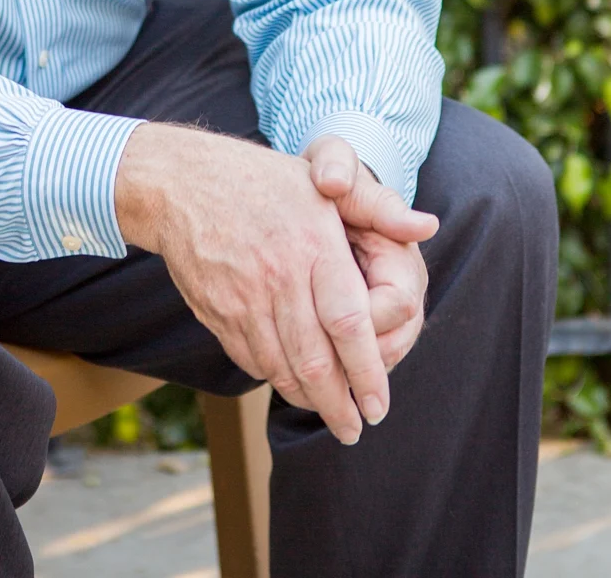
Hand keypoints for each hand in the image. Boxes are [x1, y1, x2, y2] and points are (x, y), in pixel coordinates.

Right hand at [114, 124, 427, 444]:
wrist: (183, 183)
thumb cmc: (263, 181)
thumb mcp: (322, 180)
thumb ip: (378, 208)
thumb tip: (428, 226)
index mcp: (314, 244)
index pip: (349, 323)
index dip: (367, 373)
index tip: (379, 406)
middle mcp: (280, 275)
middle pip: (315, 359)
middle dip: (339, 405)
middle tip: (354, 430)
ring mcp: (244, 297)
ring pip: (281, 367)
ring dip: (307, 399)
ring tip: (326, 414)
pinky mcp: (217, 311)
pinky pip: (251, 359)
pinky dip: (274, 378)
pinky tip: (288, 383)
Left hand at [304, 134, 436, 371]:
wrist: (323, 187)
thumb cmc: (328, 174)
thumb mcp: (332, 162)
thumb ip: (336, 167)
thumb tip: (334, 181)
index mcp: (401, 251)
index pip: (395, 304)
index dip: (359, 323)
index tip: (316, 326)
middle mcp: (404, 288)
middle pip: (390, 345)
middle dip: (350, 367)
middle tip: (308, 384)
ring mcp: (389, 313)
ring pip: (376, 363)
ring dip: (342, 380)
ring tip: (301, 392)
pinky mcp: (370, 328)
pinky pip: (359, 365)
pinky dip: (333, 376)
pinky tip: (296, 383)